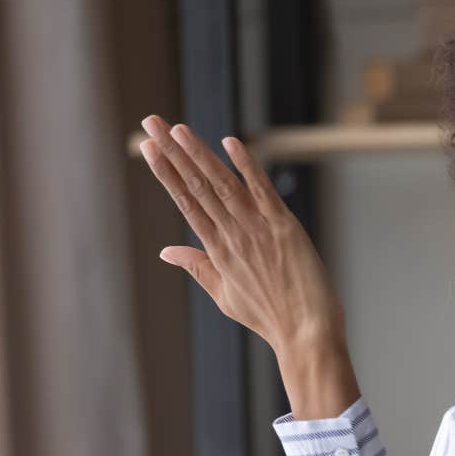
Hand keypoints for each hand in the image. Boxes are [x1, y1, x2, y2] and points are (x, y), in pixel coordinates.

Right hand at [137, 115, 346, 353]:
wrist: (306, 333)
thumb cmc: (268, 316)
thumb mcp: (224, 294)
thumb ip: (196, 266)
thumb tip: (166, 250)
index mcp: (216, 251)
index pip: (185, 202)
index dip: (166, 173)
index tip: (149, 148)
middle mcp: (232, 236)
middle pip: (196, 187)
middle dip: (172, 153)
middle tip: (150, 122)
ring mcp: (258, 230)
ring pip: (222, 185)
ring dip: (199, 154)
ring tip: (177, 128)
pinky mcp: (285, 227)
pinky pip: (263, 191)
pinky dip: (247, 166)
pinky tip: (230, 143)